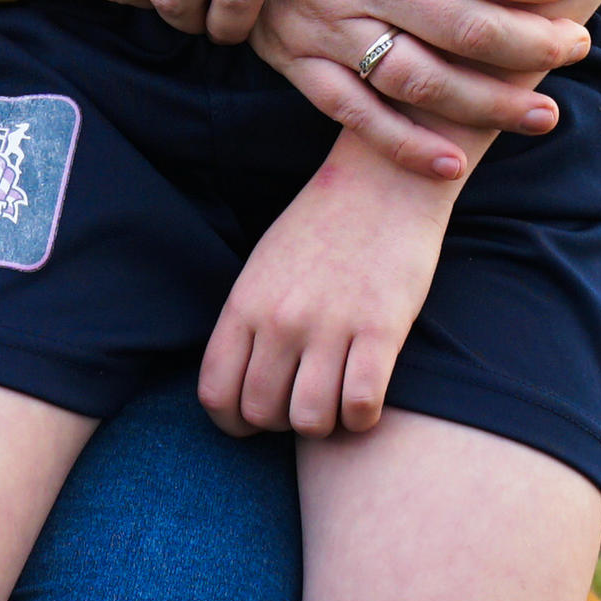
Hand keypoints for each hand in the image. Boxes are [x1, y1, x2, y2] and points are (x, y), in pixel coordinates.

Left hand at [201, 148, 452, 438]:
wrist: (384, 177)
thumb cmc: (324, 223)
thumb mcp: (265, 265)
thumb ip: (248, 320)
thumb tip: (240, 380)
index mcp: (246, 302)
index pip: (215, 392)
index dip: (232, 422)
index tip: (254, 421)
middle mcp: (281, 318)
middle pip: (262, 413)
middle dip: (281, 423)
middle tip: (303, 403)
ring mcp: (330, 324)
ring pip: (311, 420)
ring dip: (324, 423)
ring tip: (335, 402)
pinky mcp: (381, 328)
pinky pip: (361, 405)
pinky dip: (362, 419)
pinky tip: (367, 400)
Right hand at [255, 0, 590, 178]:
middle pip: (465, 27)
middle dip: (534, 45)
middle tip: (577, 48)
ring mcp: (323, 23)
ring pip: (421, 81)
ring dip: (489, 106)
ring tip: (541, 114)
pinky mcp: (295, 60)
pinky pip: (355, 116)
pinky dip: (406, 147)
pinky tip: (454, 162)